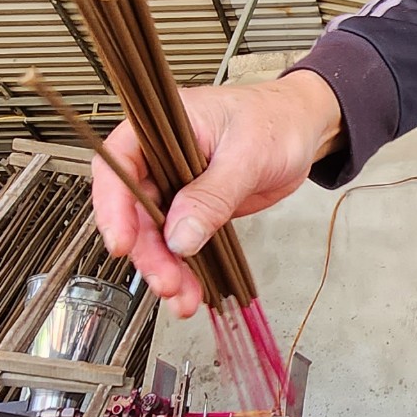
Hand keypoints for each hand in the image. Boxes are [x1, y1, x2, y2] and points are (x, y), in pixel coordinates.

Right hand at [90, 73, 341, 317]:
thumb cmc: (275, 120)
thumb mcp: (246, 154)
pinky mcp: (193, 209)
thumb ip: (212, 195)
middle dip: (147, 251)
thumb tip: (180, 235)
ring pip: (155, 233)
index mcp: (159, 129)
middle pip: (133, 210)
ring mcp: (174, 185)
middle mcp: (159, 158)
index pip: (118, 165)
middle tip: (166, 280)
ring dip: (165, 267)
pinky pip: (179, 242)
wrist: (301, 130)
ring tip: (183, 296)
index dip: (114, 206)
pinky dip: (185, 268)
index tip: (123, 242)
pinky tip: (192, 288)